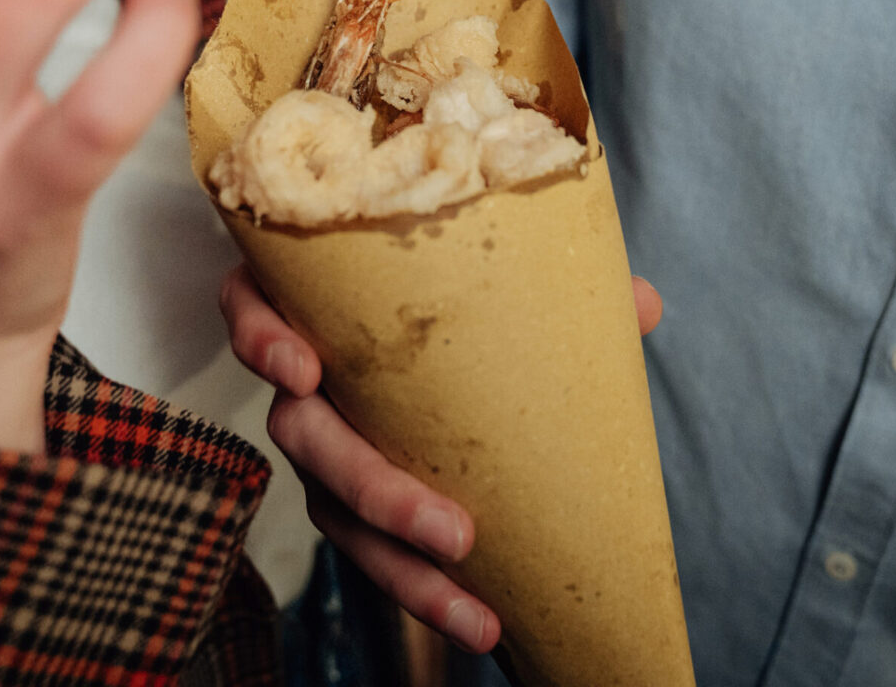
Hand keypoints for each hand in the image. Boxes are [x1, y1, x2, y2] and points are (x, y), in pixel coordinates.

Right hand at [220, 264, 663, 652]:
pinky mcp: (351, 500)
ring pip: (335, 512)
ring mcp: (322, 443)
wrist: (443, 324)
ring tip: (473, 605)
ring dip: (401, 564)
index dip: (262, 337)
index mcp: (314, 303)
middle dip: (373, 490)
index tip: (303, 369)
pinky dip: (417, 587)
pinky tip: (475, 619)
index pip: (252, 307)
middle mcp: (303, 379)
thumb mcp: (502, 276)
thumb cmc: (452, 286)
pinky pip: (369, 549)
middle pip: (305, 437)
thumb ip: (562, 287)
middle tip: (453, 531)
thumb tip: (643, 305)